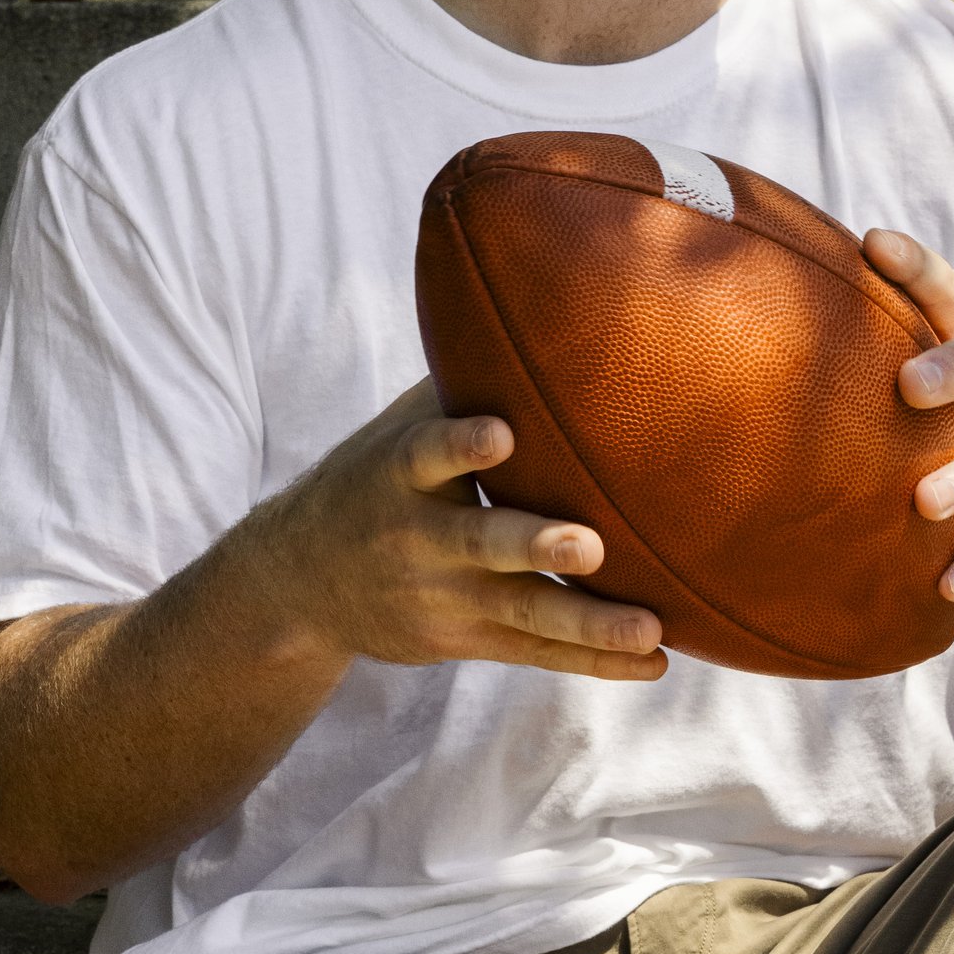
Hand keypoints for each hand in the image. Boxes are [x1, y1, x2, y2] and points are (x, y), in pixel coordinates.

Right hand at [265, 381, 667, 680]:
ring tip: (648, 629)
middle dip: (533, 545)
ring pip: (519, 610)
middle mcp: (418, 538)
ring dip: (587, 622)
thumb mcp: (397, 426)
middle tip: (588, 544)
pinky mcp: (462, 640)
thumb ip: (460, 382)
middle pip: (480, 543)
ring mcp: (441, 597)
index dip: (461, 443)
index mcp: (400, 473)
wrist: (300, 581)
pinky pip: (533, 652)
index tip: (502, 432)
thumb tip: (542, 292)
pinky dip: (592, 659)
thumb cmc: (377, 478)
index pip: (426, 453)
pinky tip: (654, 661)